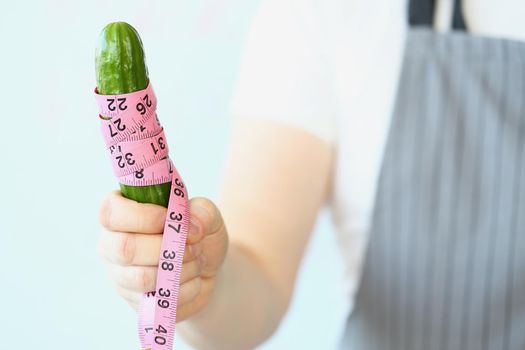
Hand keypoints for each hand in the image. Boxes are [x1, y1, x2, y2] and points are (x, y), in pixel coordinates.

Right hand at [97, 190, 227, 320]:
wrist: (206, 269)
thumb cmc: (197, 235)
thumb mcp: (207, 215)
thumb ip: (202, 211)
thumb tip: (193, 226)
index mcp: (120, 215)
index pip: (110, 213)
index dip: (142, 216)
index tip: (169, 218)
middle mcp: (112, 246)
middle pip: (125, 249)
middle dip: (167, 246)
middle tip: (192, 244)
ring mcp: (120, 277)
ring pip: (143, 278)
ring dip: (181, 268)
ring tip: (196, 259)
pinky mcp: (135, 303)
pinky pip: (159, 301)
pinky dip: (187, 288)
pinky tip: (193, 278)